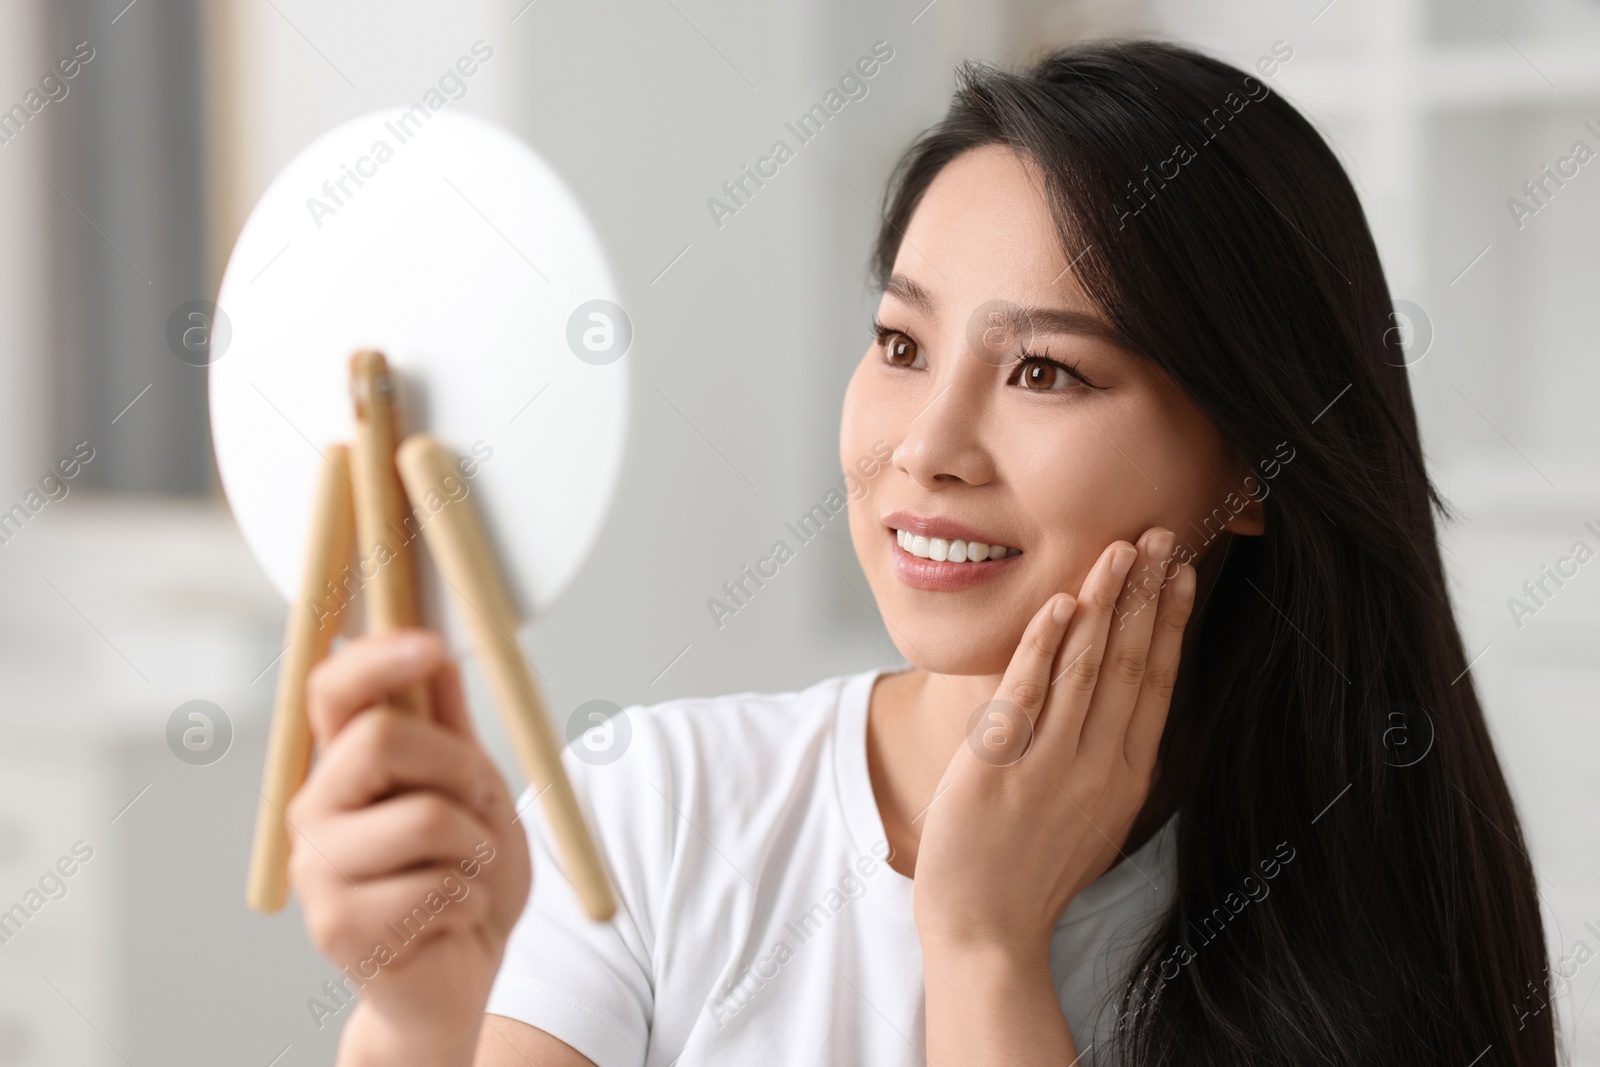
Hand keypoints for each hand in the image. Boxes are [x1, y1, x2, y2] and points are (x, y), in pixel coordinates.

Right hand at [287, 629, 531, 1066]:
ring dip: (476, 846)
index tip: (431, 645)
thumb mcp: (472, 787)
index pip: (333, 689)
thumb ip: (449, 725)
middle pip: (379, 739)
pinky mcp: (338, 926)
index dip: (377, 657)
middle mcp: (316, 807)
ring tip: (468, 871)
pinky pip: (436, 886)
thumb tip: (437, 651)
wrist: (462, 973)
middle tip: (480, 803)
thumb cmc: (465, 875)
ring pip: (426, 818)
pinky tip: (454, 917)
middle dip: (459, 766)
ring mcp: (318, 868)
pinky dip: (471, 900)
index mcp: (343, 764)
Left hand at [912, 526, 1193, 957]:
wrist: (986, 933)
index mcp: (1127, 778)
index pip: (1157, 683)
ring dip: (1104, 603)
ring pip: (1085, 670)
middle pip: (1130, 664)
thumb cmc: (1035, 873)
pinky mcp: (997, 770)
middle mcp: (1098, 768)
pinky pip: (1026, 695)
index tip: (1182, 571)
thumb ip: (1115, 764)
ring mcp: (1049, 769)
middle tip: (1159, 535)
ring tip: (1117, 550)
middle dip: (1146, 594)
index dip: (1170, 622)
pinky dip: (1045, 646)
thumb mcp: (1097, 820)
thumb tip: (1134, 714)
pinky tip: (1060, 605)